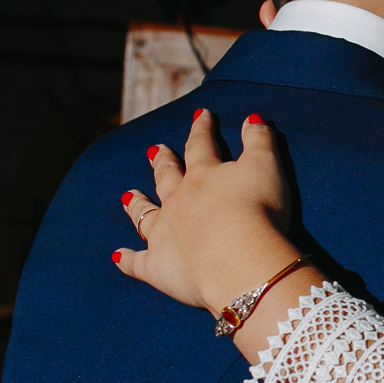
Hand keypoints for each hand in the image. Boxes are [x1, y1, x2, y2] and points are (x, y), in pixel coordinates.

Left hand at [115, 110, 300, 313]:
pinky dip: (127, 260)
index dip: (202, 129)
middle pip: (167, 177)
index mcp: (203, 176)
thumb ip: (259, 140)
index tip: (200, 115)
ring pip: (144, 215)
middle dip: (163, 162)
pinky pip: (137, 263)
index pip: (201, 145)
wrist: (241, 262)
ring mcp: (164, 234)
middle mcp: (178, 201)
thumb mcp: (266, 167)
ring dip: (137, 204)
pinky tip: (117, 256)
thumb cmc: (258, 212)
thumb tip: (252, 118)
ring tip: (128, 195)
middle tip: (155, 151)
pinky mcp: (158, 267)